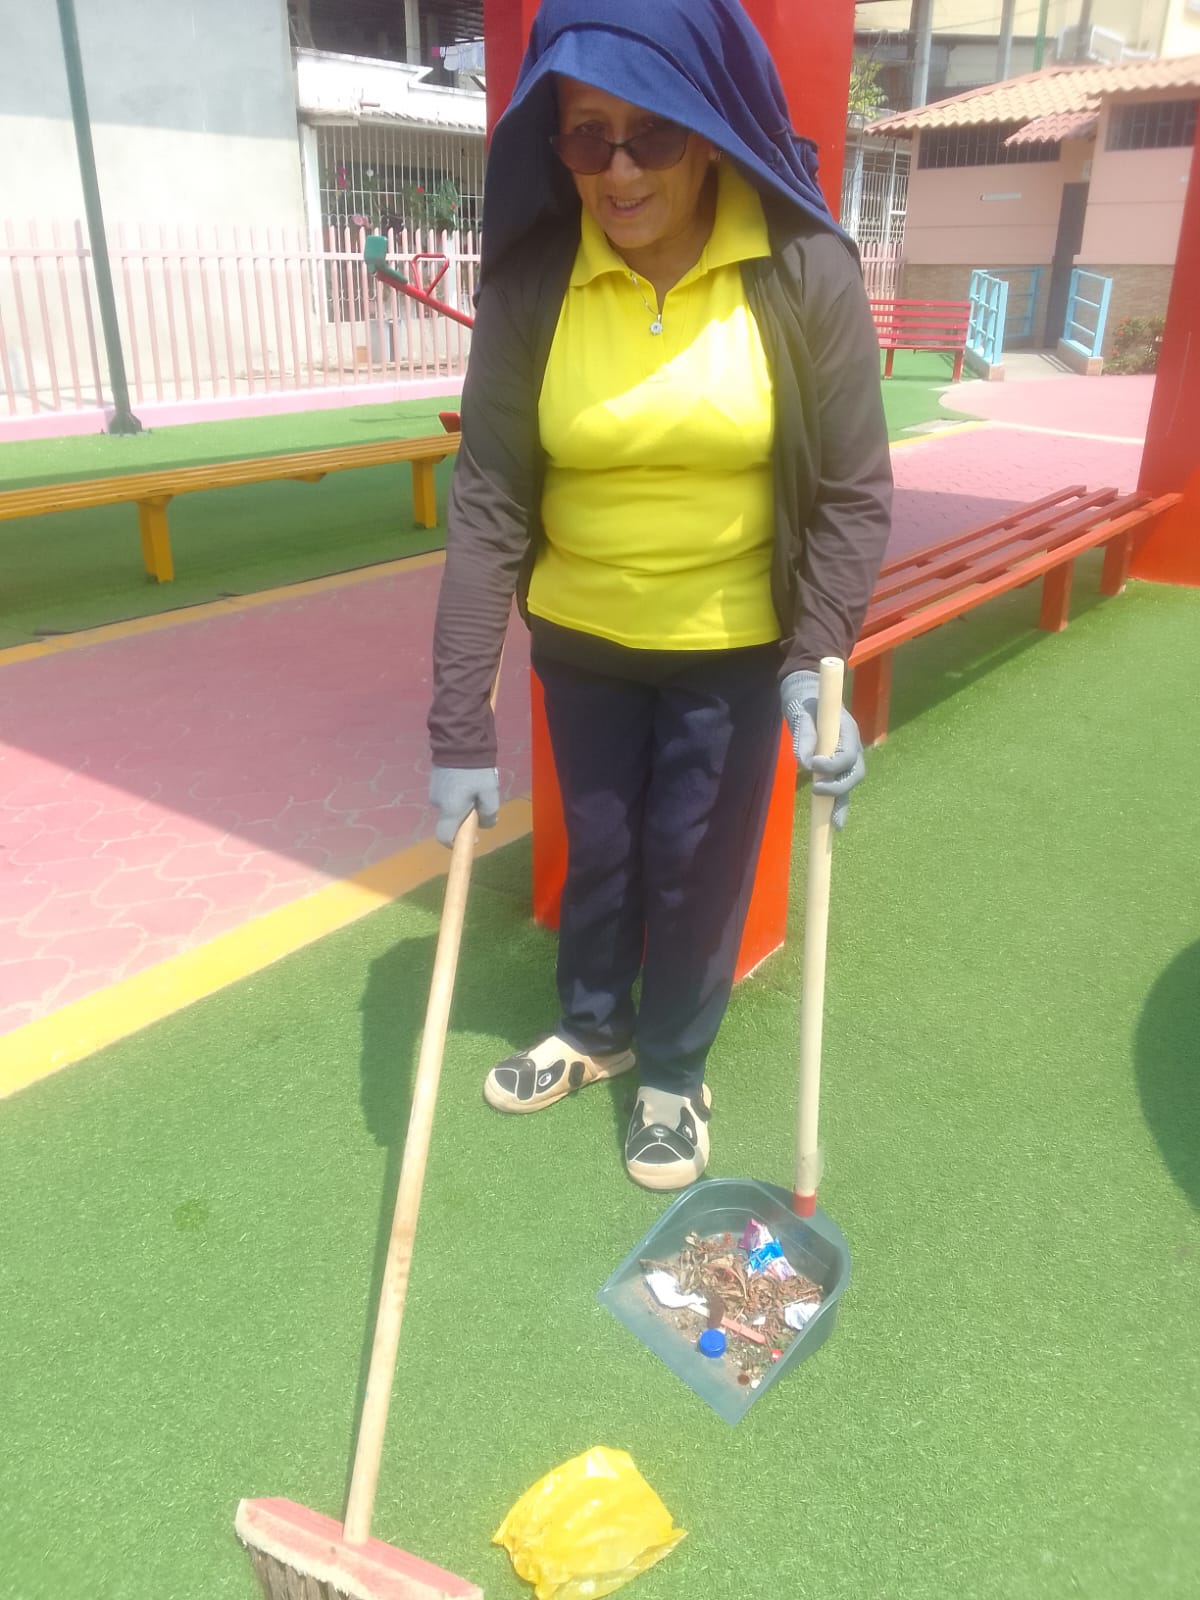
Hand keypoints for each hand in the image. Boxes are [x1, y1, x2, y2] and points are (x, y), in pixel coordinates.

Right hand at [429, 765, 499, 846]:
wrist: (459, 740)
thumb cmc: (475, 770)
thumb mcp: (489, 792)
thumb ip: (489, 812)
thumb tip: (487, 824)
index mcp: (450, 810)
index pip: (444, 837)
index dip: (455, 843)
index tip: (470, 838)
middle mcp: (438, 803)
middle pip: (451, 819)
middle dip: (465, 817)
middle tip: (480, 804)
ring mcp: (434, 790)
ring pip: (450, 805)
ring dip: (462, 802)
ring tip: (476, 786)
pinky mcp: (435, 779)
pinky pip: (447, 793)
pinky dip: (457, 792)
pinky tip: (467, 778)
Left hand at [780, 670, 864, 831]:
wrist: (808, 696)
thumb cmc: (806, 702)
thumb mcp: (802, 713)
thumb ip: (805, 735)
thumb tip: (805, 763)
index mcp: (847, 730)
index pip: (847, 754)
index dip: (833, 764)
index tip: (814, 765)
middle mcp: (853, 746)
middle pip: (855, 773)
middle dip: (838, 786)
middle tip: (816, 789)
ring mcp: (848, 757)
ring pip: (850, 783)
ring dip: (841, 802)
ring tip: (832, 821)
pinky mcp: (839, 767)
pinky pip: (842, 787)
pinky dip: (839, 805)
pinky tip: (834, 822)